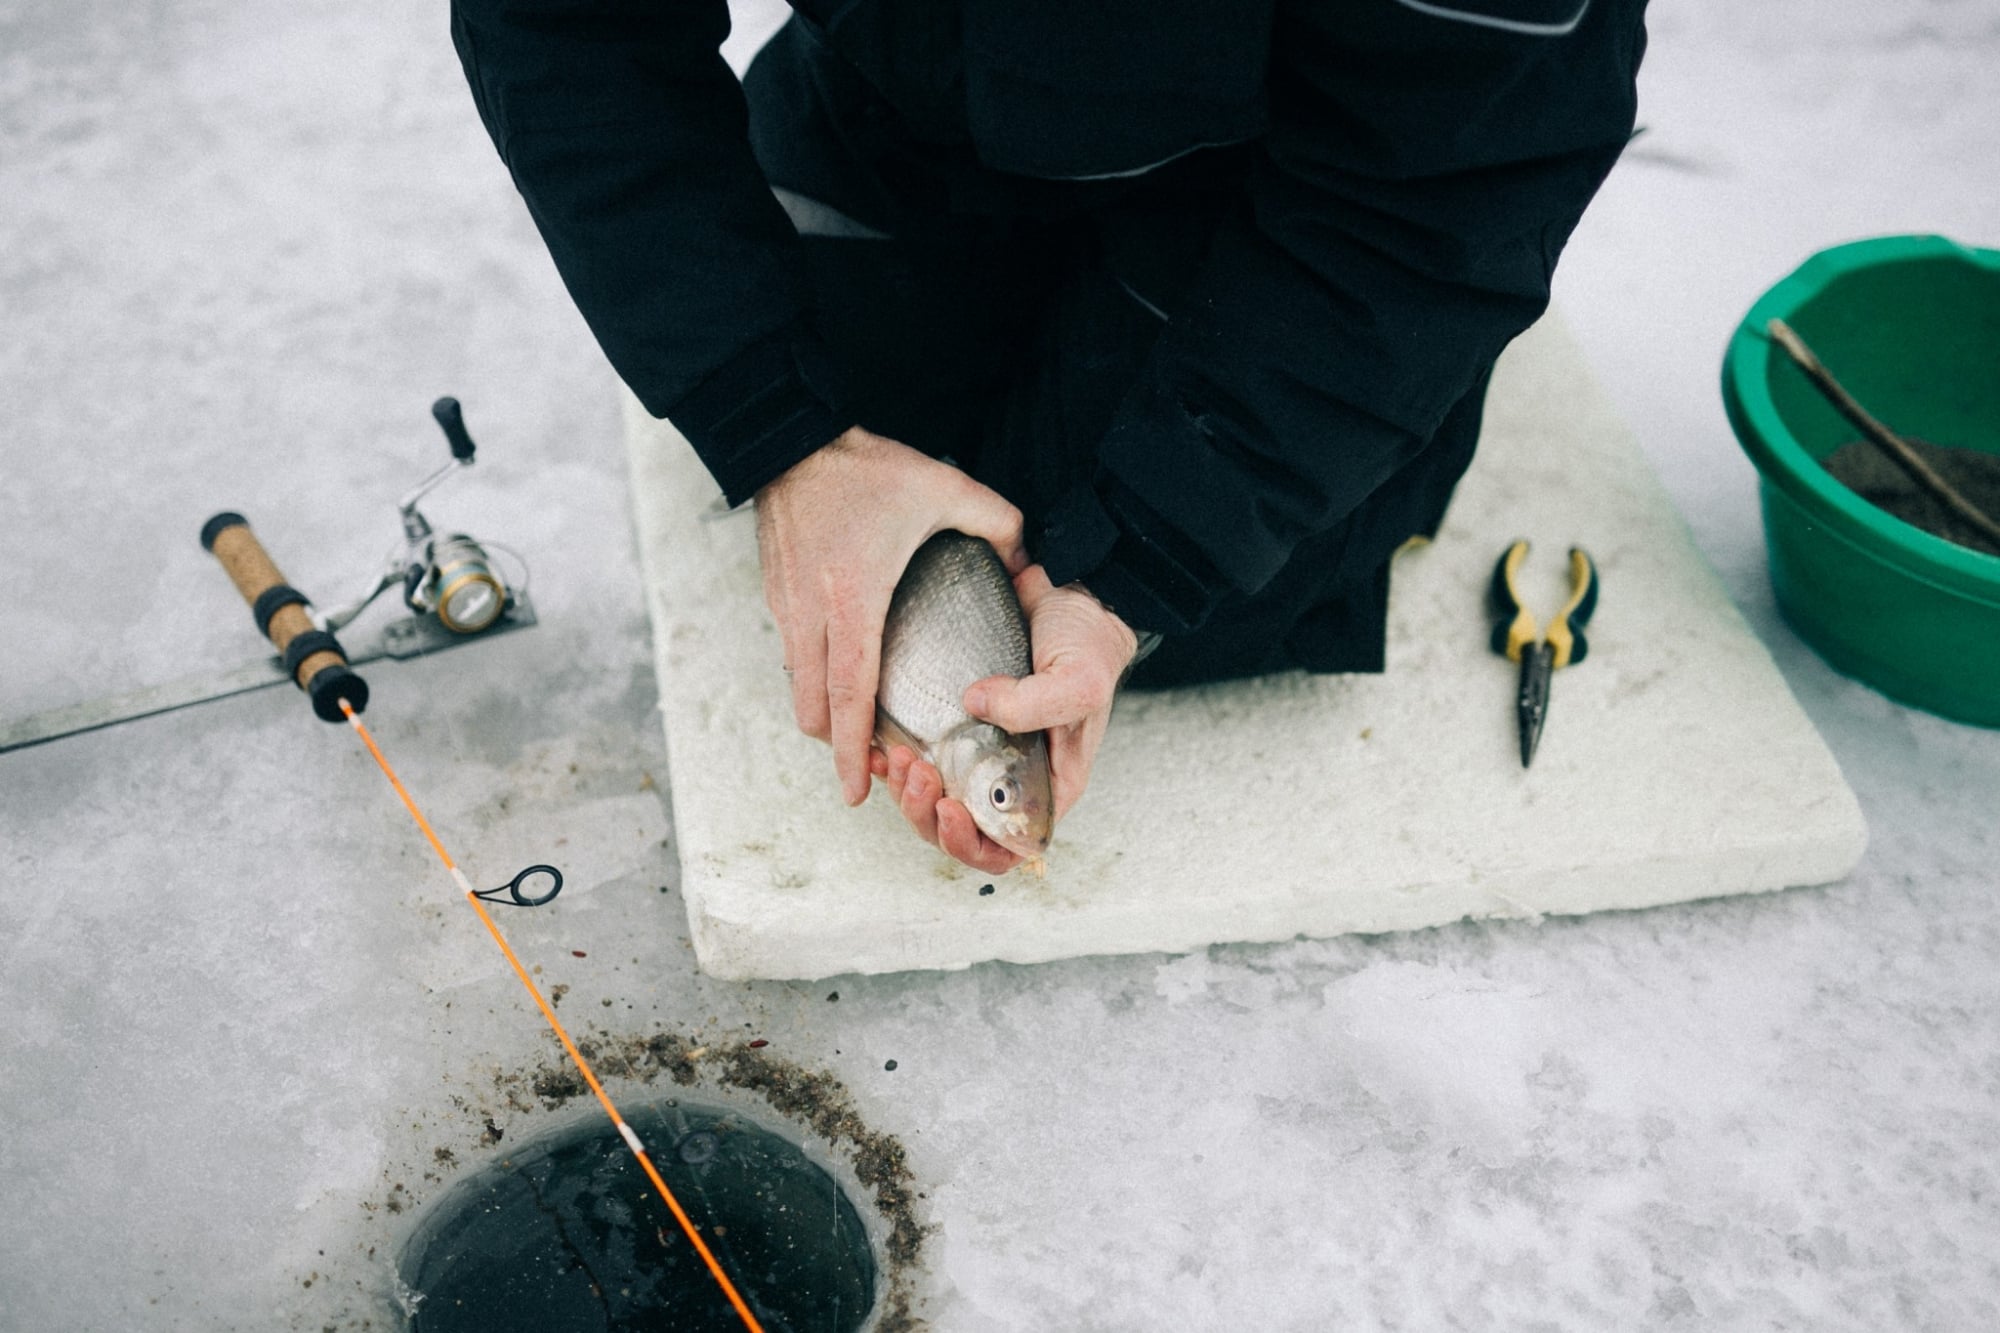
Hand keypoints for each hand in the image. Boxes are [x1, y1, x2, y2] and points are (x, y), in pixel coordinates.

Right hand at [755, 426, 1025, 805]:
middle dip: (839, 747)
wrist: (792, 437)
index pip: (851, 694)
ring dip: (825, 715)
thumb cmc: (865, 467)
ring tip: (860, 731)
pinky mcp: (775, 594)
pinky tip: (843, 674)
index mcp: (854, 599)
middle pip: (815, 707)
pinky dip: (814, 678)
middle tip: (870, 771)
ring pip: (799, 686)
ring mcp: (786, 606)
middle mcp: (812, 612)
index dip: (854, 749)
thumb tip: (1026, 559)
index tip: (858, 789)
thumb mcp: (944, 488)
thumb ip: (997, 524)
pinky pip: (792, 654)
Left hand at [871, 565, 1137, 870]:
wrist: (1071, 594)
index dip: (970, 843)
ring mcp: (976, 751)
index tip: (951, 808)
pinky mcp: (950, 721)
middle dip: (926, 813)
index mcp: (1045, 785)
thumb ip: (1035, 704)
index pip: (1004, 848)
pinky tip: (881, 746)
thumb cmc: (1087, 645)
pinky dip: (892, 761)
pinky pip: (915, 757)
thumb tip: (974, 706)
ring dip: (905, 790)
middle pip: (957, 829)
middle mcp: (1007, 777)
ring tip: (898, 758)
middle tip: (917, 774)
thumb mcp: (1078, 679)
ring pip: (929, 798)